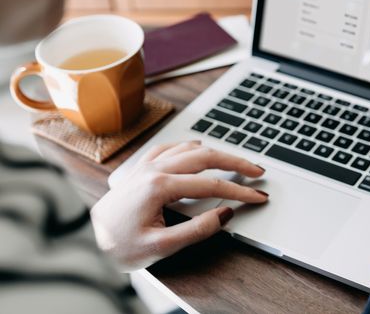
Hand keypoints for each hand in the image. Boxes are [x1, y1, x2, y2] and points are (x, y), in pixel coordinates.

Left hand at [90, 140, 267, 270]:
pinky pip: (168, 148)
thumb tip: (225, 213)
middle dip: (236, 162)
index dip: (240, 191)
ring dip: (216, 153)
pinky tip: (196, 150)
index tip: (258, 197)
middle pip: (206, 157)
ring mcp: (145, 167)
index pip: (212, 185)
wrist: (83, 243)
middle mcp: (153, 170)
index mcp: (160, 186)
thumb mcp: (160, 248)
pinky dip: (189, 148)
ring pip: (189, 148)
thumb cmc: (115, 248)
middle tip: (257, 171)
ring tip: (235, 161)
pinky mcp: (138, 171)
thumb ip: (196, 230)